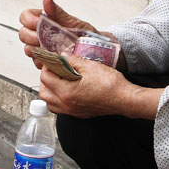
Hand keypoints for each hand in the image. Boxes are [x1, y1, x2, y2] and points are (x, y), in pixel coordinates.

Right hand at [18, 0, 96, 63]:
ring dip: (37, 49)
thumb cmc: (84, 34)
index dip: (28, 20)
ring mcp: (41, 48)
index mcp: (44, 20)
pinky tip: (54, 58)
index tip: (38, 22)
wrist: (95, 50)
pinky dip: (44, 60)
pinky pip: (37, 62)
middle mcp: (39, 34)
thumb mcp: (72, 21)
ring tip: (51, 49)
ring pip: (28, 49)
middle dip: (32, 36)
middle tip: (44, 38)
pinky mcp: (45, 61)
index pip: (25, 16)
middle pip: (23, 33)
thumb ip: (57, 11)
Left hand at [38, 56, 161, 120]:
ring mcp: (72, 111)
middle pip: (43, 92)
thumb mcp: (90, 66)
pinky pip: (60, 109)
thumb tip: (63, 55)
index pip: (45, 78)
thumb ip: (73, 60)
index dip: (47, 67)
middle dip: (45, 80)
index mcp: (67, 92)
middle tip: (54, 70)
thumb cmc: (111, 85)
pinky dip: (57, 100)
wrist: (124, 99)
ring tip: (58, 80)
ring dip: (50, 91)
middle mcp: (67, 104)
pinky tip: (66, 91)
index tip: (53, 61)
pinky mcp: (78, 113)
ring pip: (50, 103)